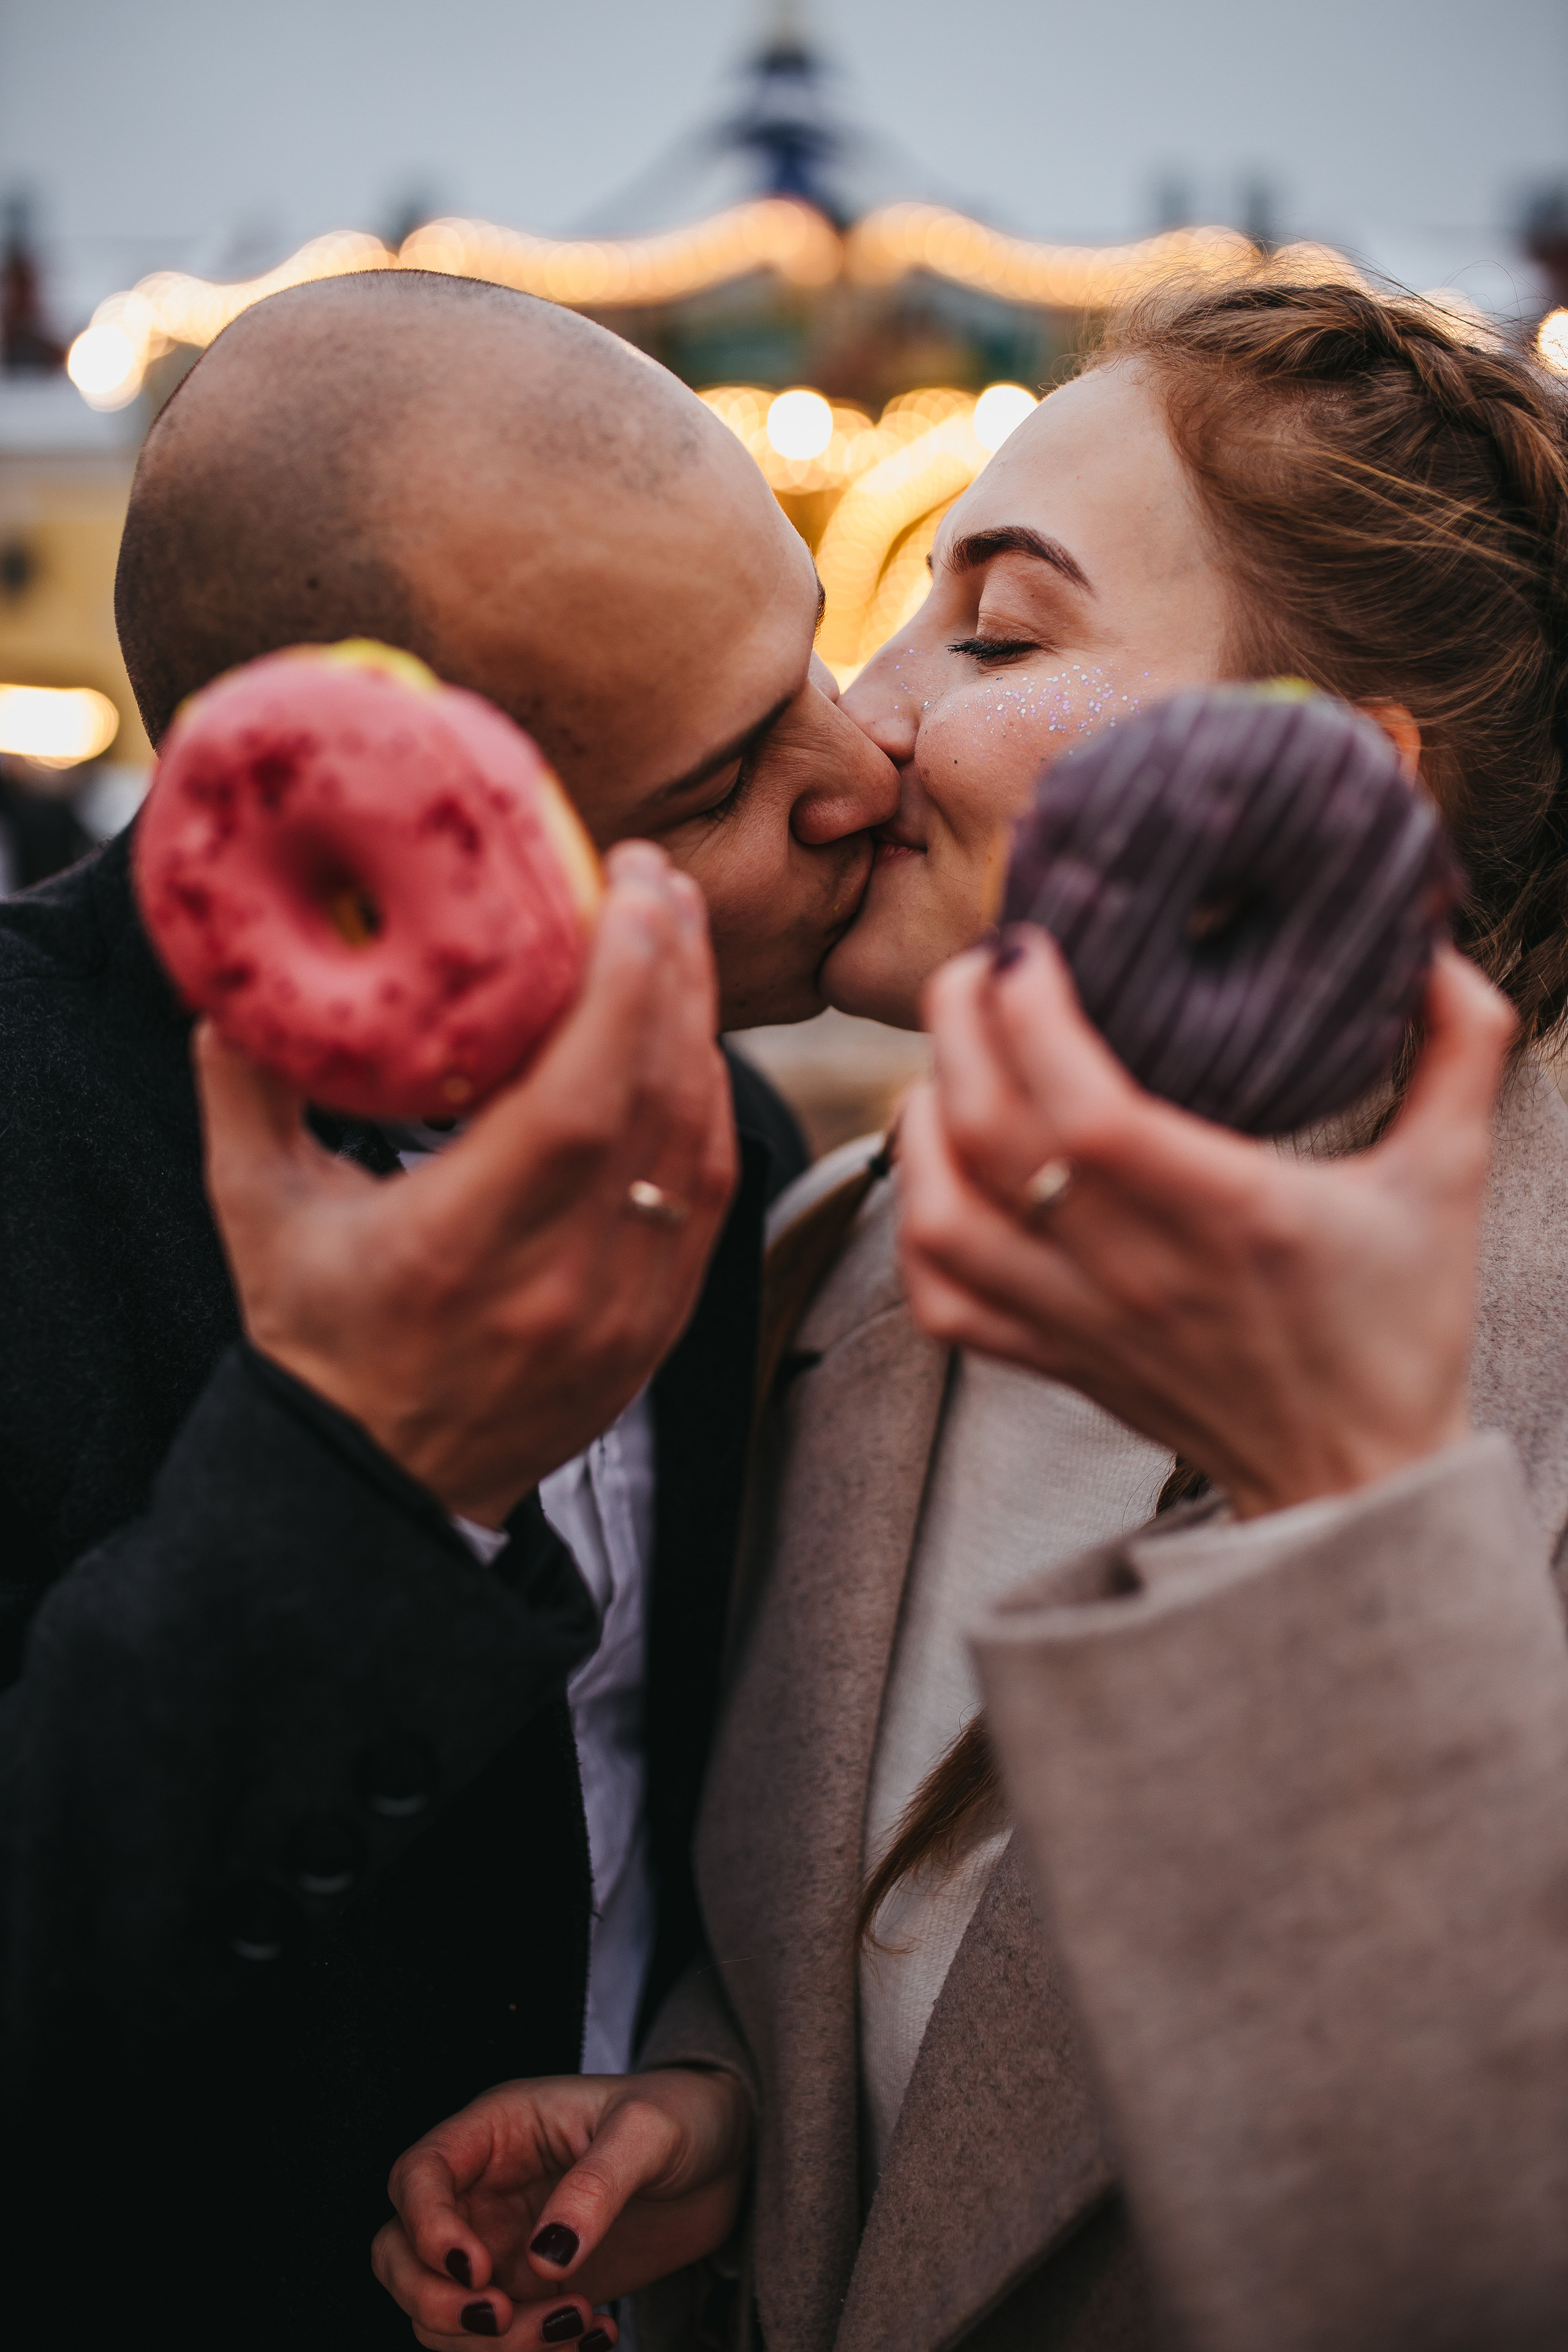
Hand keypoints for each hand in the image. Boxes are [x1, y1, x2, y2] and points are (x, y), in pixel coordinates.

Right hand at [197, 843, 735, 1525]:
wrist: (385, 1487)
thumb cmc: (318, 1338)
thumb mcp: (256, 1213)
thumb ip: (247, 1089)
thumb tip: (236, 976)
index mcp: (458, 1248)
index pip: (575, 1100)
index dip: (620, 983)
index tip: (624, 886)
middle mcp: (560, 1282)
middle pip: (655, 1100)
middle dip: (670, 970)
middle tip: (654, 878)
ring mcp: (625, 1310)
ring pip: (698, 1140)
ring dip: (695, 1024)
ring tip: (672, 933)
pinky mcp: (658, 1325)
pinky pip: (709, 1191)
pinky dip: (705, 1100)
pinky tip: (684, 1035)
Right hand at [371, 2068, 751, 2347]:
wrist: (730, 2158)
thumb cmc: (685, 2116)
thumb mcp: (648, 2131)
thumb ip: (596, 2185)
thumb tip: (545, 2260)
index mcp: (497, 2130)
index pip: (416, 2176)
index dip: (426, 2228)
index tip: (478, 2269)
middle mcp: (485, 2190)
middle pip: (400, 2254)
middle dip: (436, 2301)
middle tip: (505, 2318)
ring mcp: (503, 2246)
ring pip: (441, 2312)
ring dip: (494, 2343)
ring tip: (581, 2324)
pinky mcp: (534, 2293)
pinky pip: (498, 2342)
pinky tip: (600, 2336)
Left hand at [900, 931, 1513, 1519]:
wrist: (1355, 1478)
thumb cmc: (1399, 1323)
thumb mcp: (1449, 1178)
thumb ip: (1461, 1051)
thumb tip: (1440, 947)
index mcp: (1230, 1212)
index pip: (1088, 1109)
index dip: (1033, 1017)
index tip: (1027, 947)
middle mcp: (1138, 1268)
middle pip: (992, 1136)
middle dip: (959, 1028)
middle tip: (973, 966)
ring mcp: (1082, 1320)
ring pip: (944, 1214)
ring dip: (919, 1123)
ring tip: (943, 1060)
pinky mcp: (1053, 1359)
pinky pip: (941, 1298)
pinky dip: (914, 1225)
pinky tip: (932, 1168)